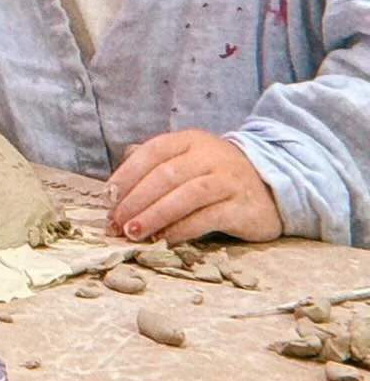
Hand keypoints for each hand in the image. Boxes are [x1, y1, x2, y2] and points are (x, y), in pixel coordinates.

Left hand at [108, 129, 282, 245]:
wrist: (272, 187)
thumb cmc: (217, 176)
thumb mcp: (187, 161)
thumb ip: (154, 167)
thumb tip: (116, 187)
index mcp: (191, 140)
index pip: (153, 152)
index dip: (127, 174)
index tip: (108, 197)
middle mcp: (210, 156)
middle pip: (166, 175)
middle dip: (135, 201)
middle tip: (116, 223)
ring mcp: (228, 180)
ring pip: (185, 196)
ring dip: (154, 216)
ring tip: (133, 233)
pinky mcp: (243, 207)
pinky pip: (207, 218)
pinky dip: (181, 229)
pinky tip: (163, 240)